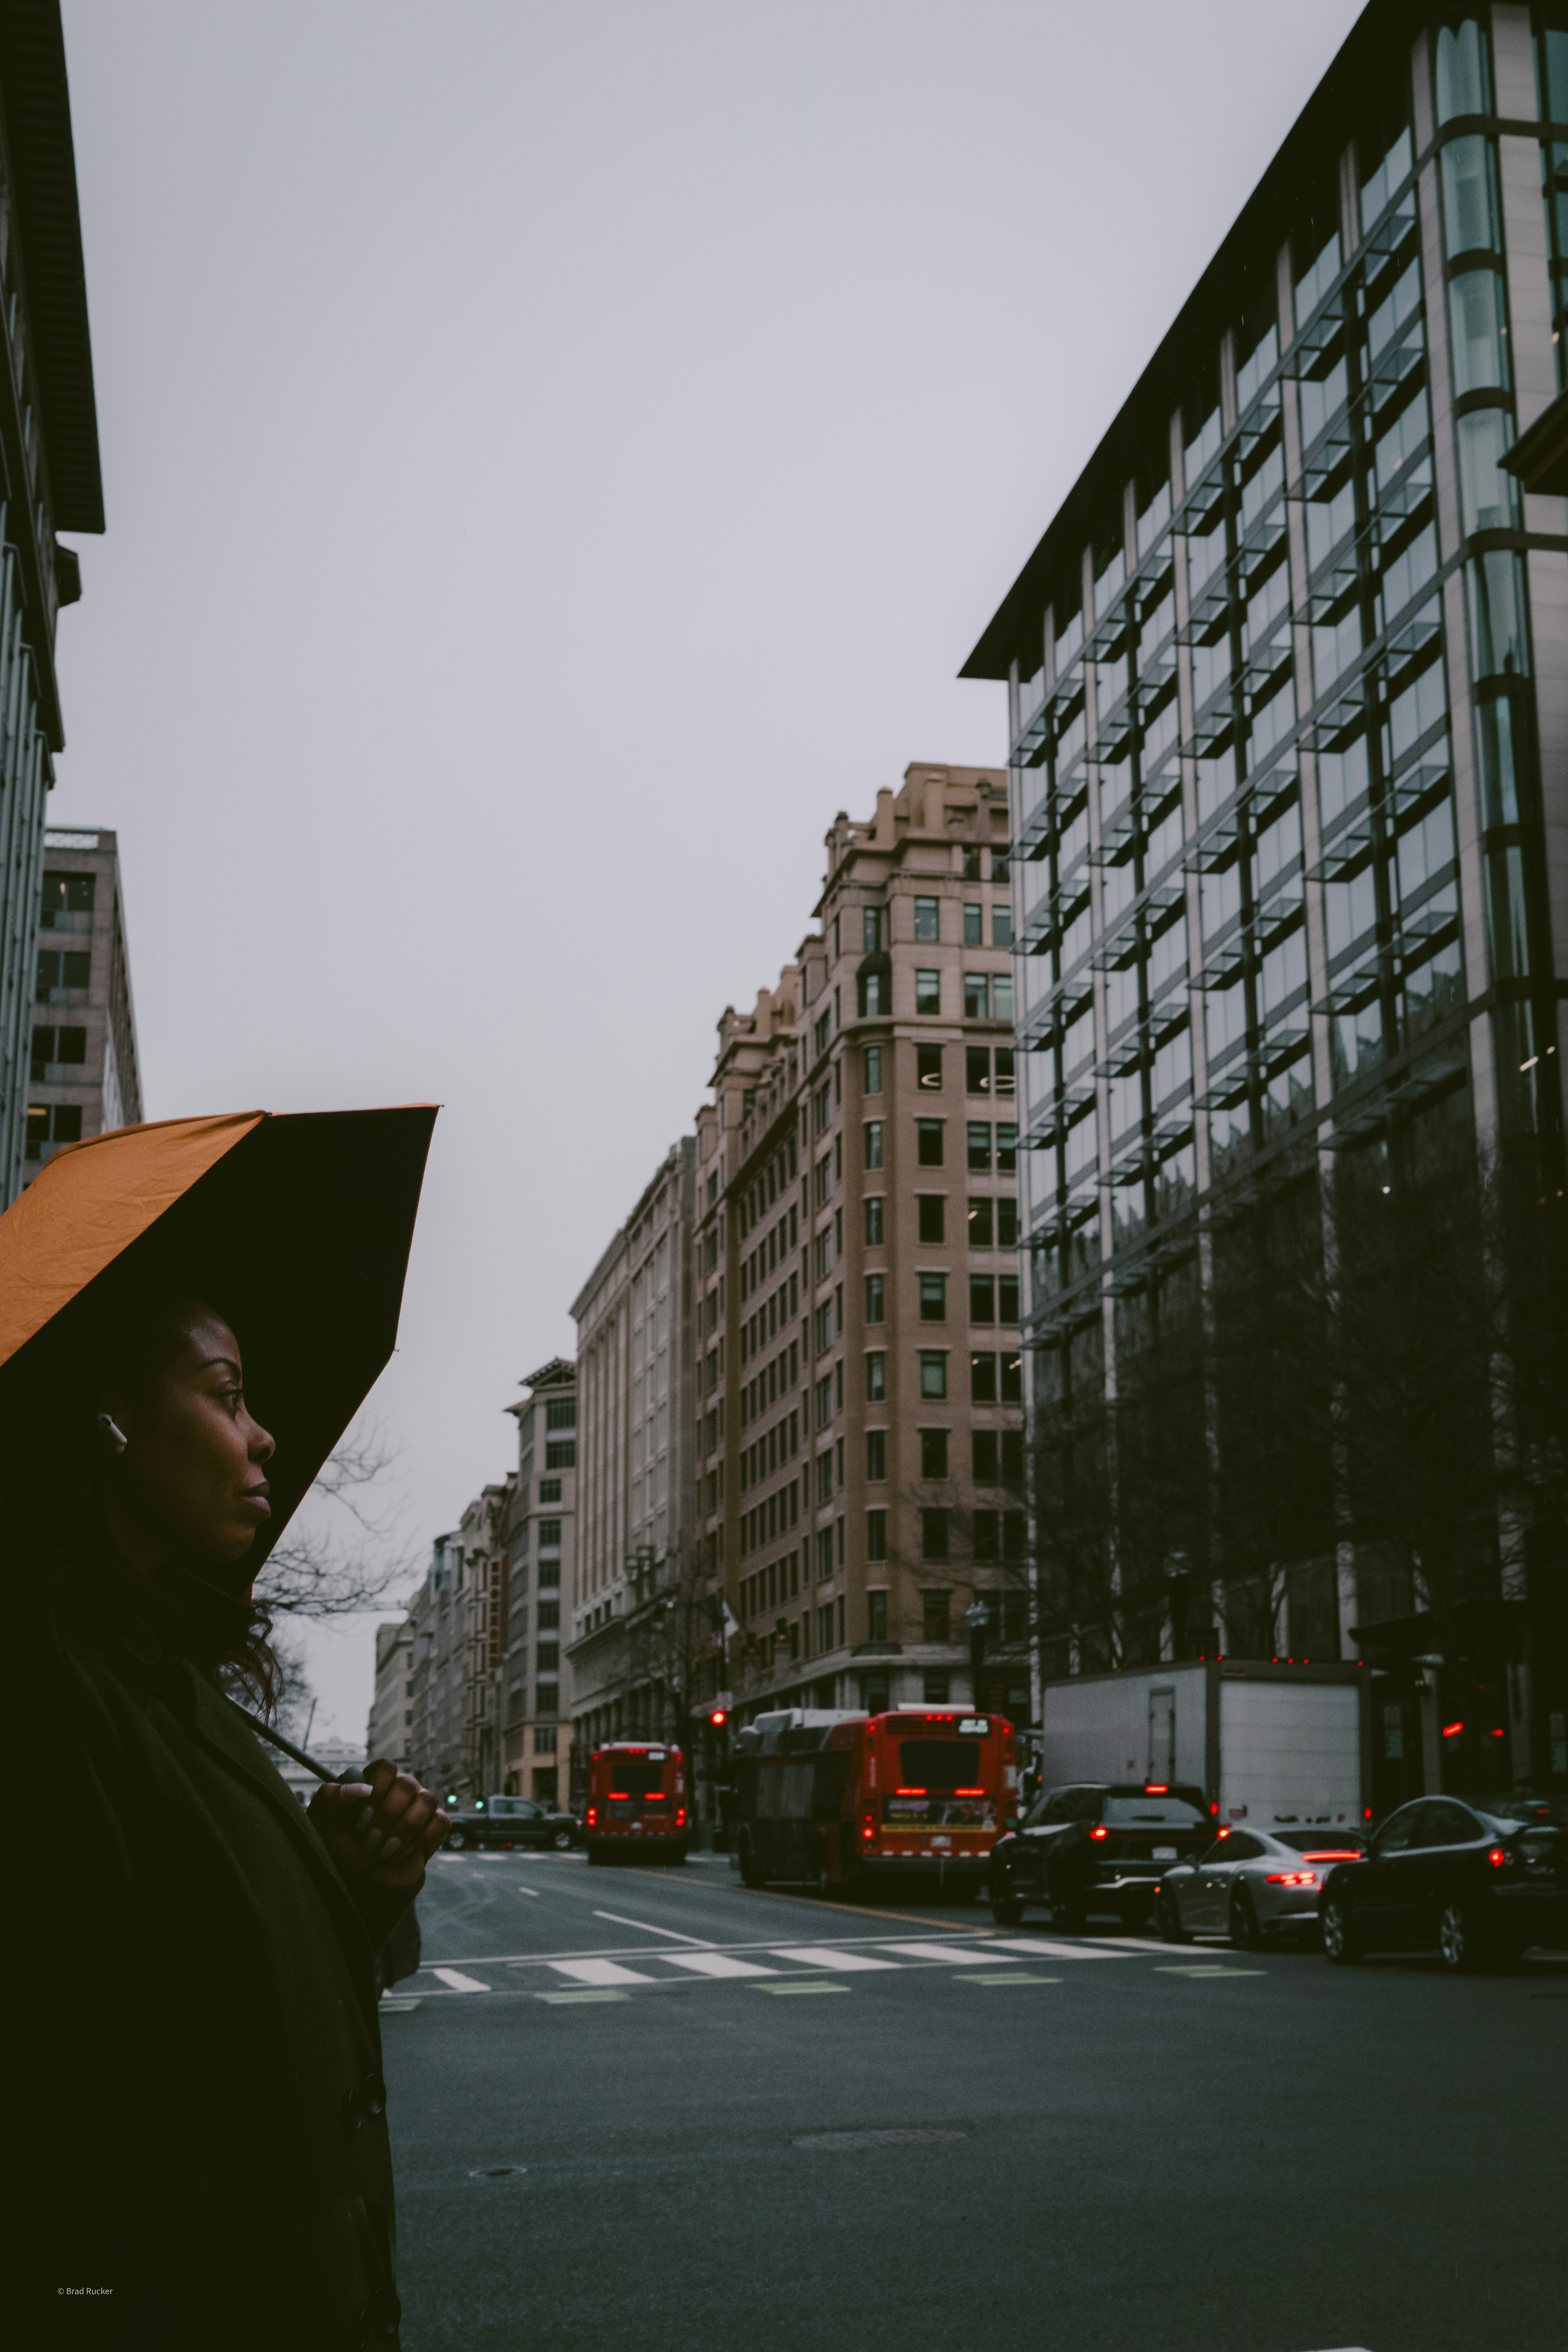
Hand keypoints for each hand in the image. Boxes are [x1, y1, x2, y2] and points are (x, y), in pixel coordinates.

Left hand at [309, 1760, 448, 1890]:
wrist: (358, 1875)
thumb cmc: (339, 1843)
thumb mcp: (322, 1820)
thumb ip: (332, 1796)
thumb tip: (365, 1789)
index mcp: (375, 1782)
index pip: (386, 1767)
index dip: (376, 1792)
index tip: (361, 1821)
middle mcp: (400, 1788)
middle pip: (407, 1785)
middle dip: (387, 1817)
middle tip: (371, 1840)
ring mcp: (419, 1806)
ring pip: (427, 1801)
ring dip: (404, 1830)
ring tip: (385, 1850)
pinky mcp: (433, 1827)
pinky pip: (441, 1822)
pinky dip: (421, 1839)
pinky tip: (401, 1852)